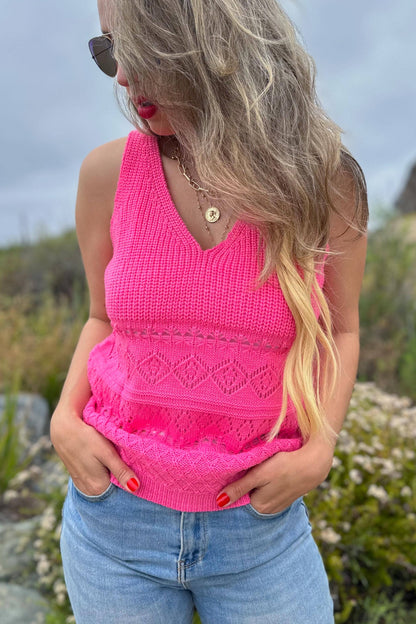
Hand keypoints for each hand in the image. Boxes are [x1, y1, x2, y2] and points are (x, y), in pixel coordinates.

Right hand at [50, 404, 139, 495]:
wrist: (62, 428)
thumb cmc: (86, 438)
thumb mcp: (106, 453)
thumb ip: (120, 471)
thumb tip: (135, 488)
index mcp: (98, 488)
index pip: (122, 490)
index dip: (130, 479)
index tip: (135, 467)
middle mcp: (89, 491)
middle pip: (113, 487)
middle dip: (121, 476)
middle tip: (126, 460)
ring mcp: (82, 484)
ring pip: (104, 482)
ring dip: (111, 472)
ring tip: (114, 457)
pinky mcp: (78, 476)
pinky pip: (96, 477)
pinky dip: (102, 470)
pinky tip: (103, 459)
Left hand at [216, 439, 333, 513]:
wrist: (315, 462)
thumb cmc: (286, 466)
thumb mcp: (260, 474)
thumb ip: (240, 488)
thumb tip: (219, 502)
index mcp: (259, 506)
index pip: (237, 498)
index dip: (232, 485)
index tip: (231, 472)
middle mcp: (268, 511)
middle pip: (247, 497)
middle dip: (243, 485)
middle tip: (244, 467)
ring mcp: (278, 505)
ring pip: (258, 494)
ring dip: (255, 484)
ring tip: (257, 468)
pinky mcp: (286, 497)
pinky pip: (269, 492)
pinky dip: (266, 484)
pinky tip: (269, 473)